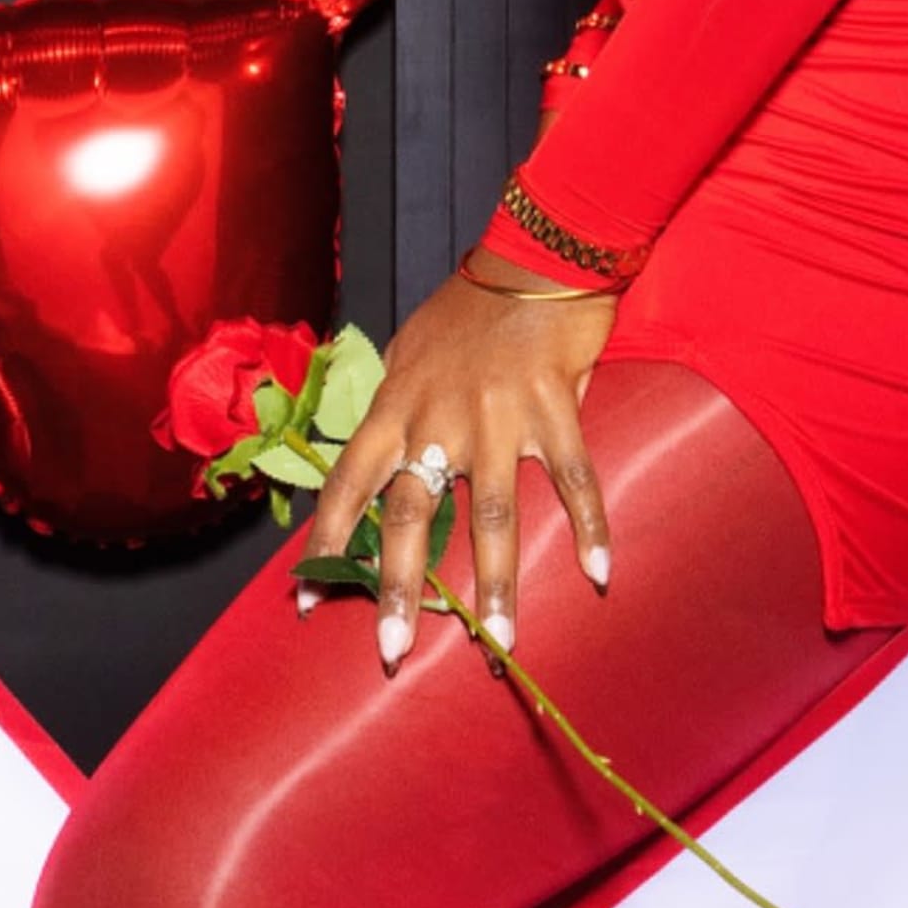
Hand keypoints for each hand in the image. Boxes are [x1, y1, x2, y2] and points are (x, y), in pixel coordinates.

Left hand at [303, 258, 615, 668]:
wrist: (535, 258)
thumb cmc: (469, 308)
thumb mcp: (409, 352)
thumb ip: (397, 409)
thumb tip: (382, 460)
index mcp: (395, 406)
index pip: (346, 485)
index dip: (324, 544)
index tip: (308, 598)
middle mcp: (437, 418)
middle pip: (408, 514)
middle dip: (396, 587)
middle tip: (389, 649)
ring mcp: (497, 417)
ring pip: (493, 515)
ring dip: (497, 584)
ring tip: (499, 641)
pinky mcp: (554, 409)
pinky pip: (574, 480)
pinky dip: (591, 528)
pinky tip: (599, 573)